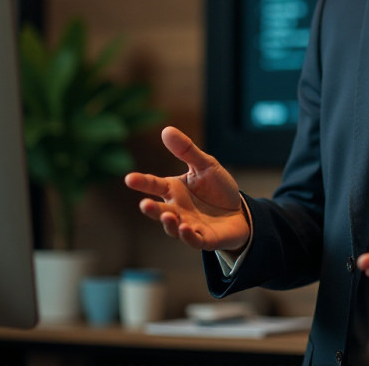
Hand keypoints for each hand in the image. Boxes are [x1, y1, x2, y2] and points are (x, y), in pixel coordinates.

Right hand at [125, 126, 249, 252]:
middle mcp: (177, 209)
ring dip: (169, 224)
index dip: (142, 182)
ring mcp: (189, 225)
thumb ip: (186, 150)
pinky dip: (188, 236)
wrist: (239, 212)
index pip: (155, 185)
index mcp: (174, 190)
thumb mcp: (205, 165)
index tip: (129, 178)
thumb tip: (166, 129)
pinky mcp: (204, 238)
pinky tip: (185, 228)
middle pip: (160, 210)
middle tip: (144, 204)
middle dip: (152, 209)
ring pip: (173, 227)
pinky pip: (194, 240)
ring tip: (167, 216)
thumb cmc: (217, 188)